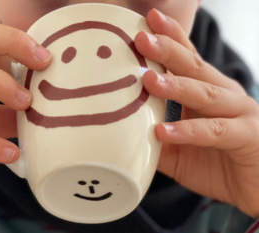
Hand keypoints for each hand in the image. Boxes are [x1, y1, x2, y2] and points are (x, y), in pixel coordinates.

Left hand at [135, 9, 258, 217]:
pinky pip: (213, 132)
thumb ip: (155, 139)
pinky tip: (163, 131)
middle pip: (194, 67)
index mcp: (207, 91)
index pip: (187, 59)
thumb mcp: (180, 150)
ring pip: (204, 94)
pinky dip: (187, 131)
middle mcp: (224, 95)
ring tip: (148, 80)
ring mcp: (238, 113)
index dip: (169, 38)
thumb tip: (123, 136)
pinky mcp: (247, 136)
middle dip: (167, 50)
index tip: (148, 21)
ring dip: (176, 85)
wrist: (258, 189)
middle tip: (141, 37)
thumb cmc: (220, 164)